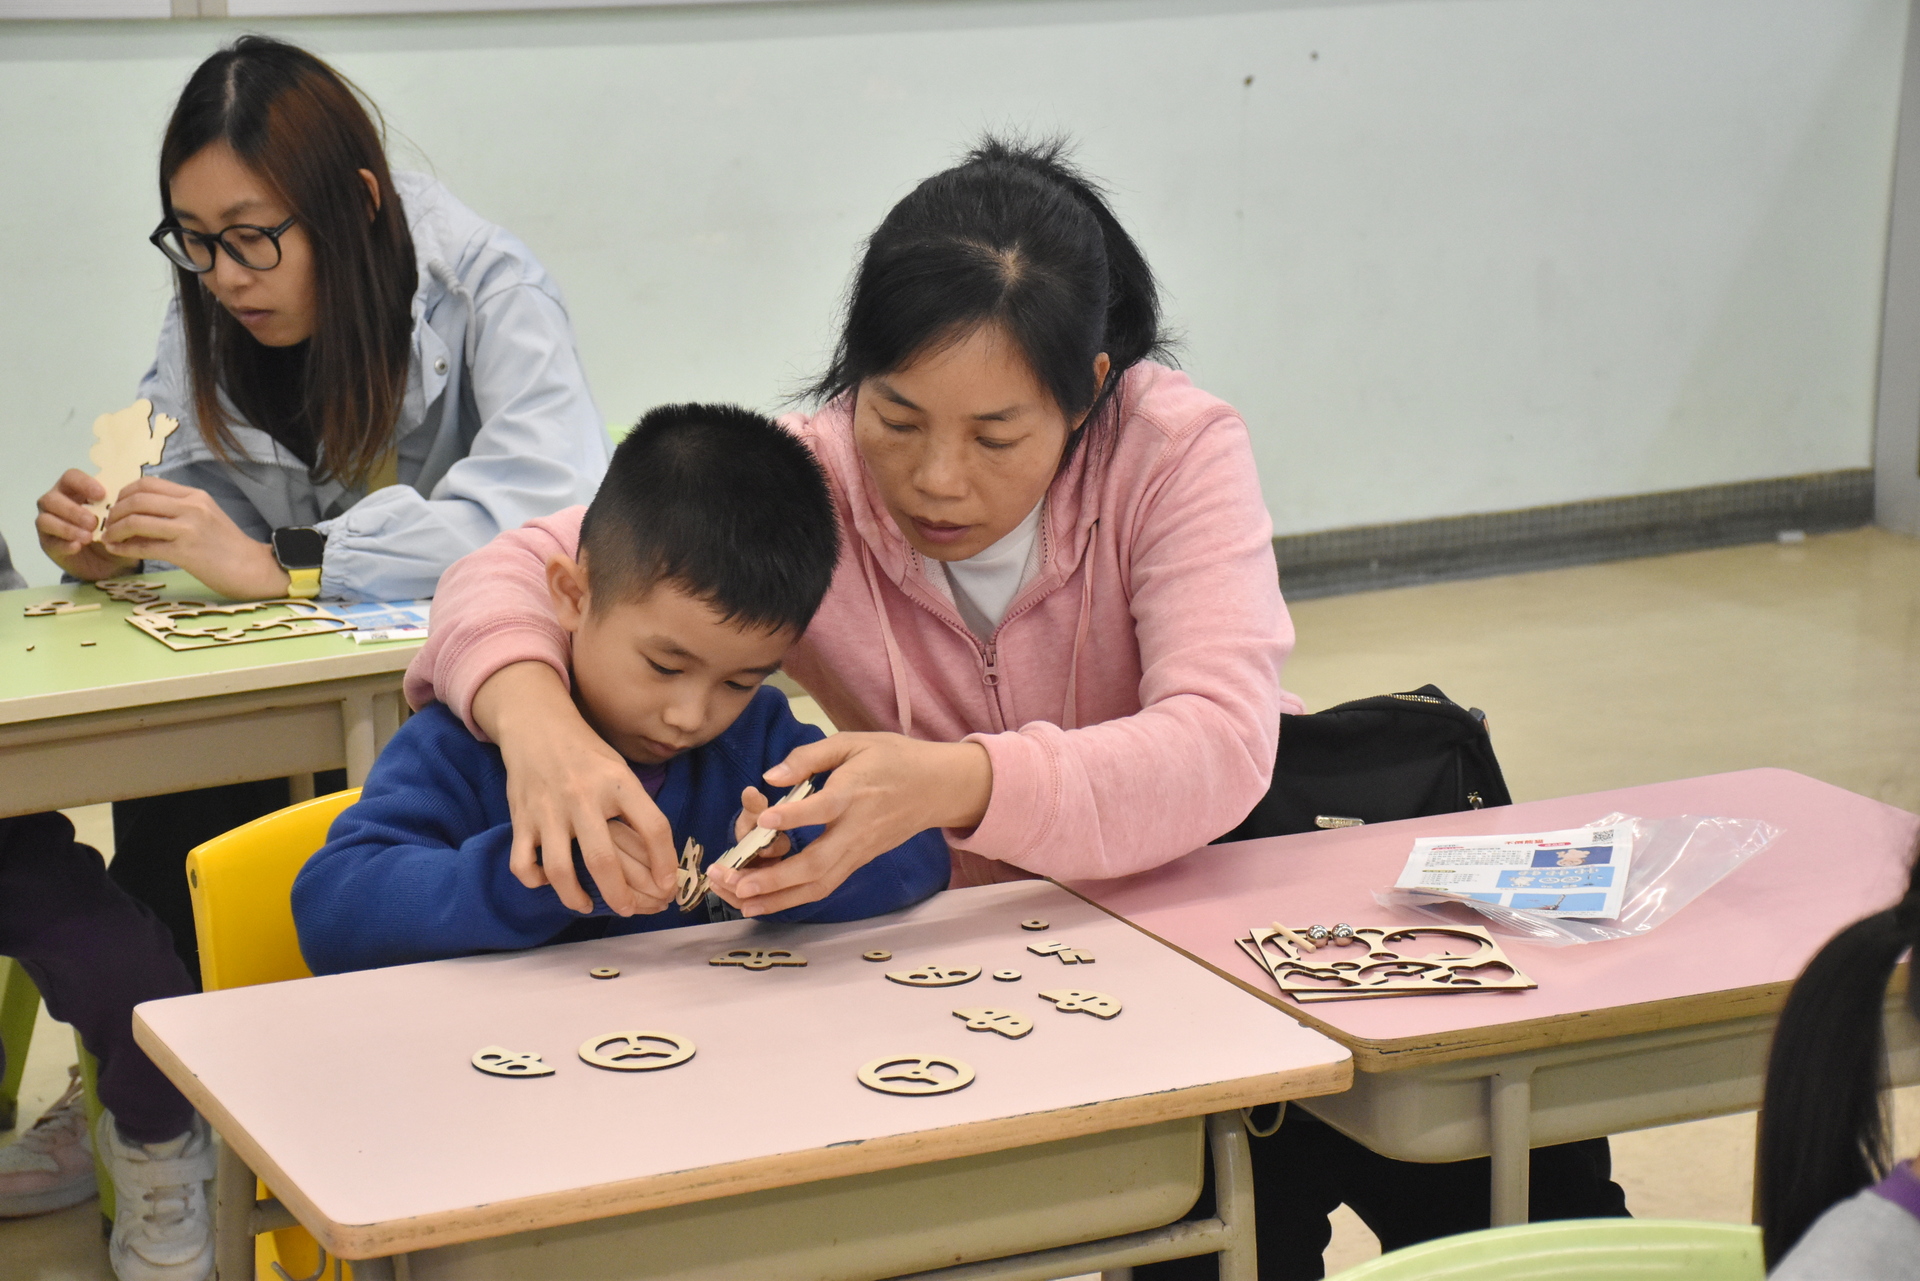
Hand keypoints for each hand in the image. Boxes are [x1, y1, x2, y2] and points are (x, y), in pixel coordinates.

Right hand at [35, 470, 137, 580]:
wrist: (109, 562)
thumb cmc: (112, 531)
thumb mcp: (120, 519)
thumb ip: (119, 509)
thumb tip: (128, 501)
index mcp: (73, 490)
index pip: (71, 477)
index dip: (83, 483)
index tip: (101, 495)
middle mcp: (56, 503)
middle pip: (52, 498)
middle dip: (73, 510)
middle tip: (93, 522)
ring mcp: (48, 523)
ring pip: (45, 520)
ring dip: (67, 528)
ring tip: (88, 537)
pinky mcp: (48, 544)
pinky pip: (50, 542)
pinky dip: (64, 544)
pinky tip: (77, 547)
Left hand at [95, 477, 289, 599]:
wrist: (253, 569)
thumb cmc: (228, 547)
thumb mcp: (206, 517)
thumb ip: (179, 509)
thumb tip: (143, 509)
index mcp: (195, 496)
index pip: (148, 484)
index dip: (124, 493)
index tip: (117, 507)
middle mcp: (191, 507)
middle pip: (137, 499)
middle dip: (114, 512)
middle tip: (108, 524)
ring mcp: (188, 529)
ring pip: (136, 521)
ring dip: (115, 530)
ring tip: (109, 538)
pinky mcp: (185, 552)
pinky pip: (144, 546)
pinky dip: (124, 548)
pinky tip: (116, 551)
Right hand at [473, 662, 680, 915]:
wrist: (536, 725)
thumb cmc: (587, 753)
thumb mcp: (621, 770)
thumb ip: (636, 808)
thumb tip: (661, 856)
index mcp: (619, 783)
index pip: (653, 827)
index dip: (665, 861)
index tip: (668, 884)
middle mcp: (584, 798)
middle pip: (604, 860)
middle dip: (620, 895)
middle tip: (629, 910)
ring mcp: (549, 811)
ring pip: (559, 870)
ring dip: (575, 897)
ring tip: (587, 905)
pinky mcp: (521, 819)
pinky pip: (523, 863)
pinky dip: (535, 880)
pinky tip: (549, 883)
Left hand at [722, 733, 988, 916]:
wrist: (936, 787)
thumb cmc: (892, 758)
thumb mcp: (854, 742)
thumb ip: (810, 756)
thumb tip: (770, 777)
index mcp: (854, 793)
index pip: (823, 808)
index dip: (793, 815)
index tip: (764, 818)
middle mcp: (855, 830)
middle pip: (816, 863)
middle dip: (774, 877)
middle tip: (736, 882)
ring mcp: (857, 852)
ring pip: (818, 884)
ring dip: (777, 897)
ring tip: (740, 902)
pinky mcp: (857, 863)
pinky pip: (823, 886)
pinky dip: (792, 899)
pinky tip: (762, 904)